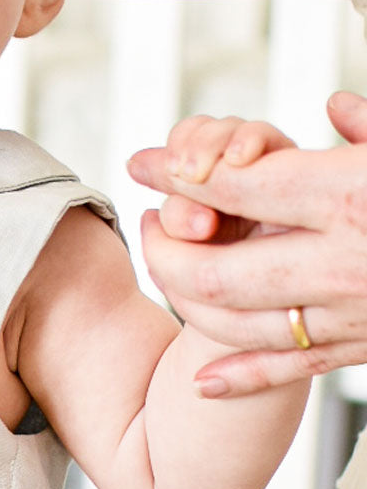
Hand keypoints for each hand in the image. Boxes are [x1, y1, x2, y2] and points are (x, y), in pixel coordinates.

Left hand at [128, 92, 366, 395]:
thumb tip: (332, 106)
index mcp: (353, 197)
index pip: (238, 187)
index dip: (178, 172)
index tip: (143, 161)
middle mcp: (349, 262)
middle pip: (220, 268)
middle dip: (167, 246)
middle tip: (148, 222)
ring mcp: (359, 314)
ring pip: (243, 324)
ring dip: (188, 300)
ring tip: (166, 267)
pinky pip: (296, 371)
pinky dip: (244, 379)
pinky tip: (203, 383)